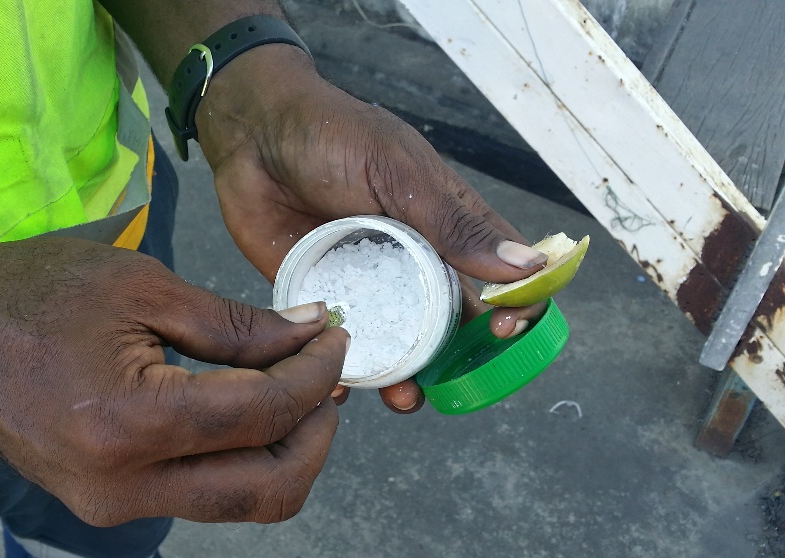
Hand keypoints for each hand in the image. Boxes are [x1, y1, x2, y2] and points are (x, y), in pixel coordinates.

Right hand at [0, 238, 348, 524]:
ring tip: (298, 386)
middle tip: (328, 372)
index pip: (262, 414)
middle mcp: (122, 486)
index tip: (335, 336)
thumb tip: (309, 331)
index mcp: (128, 423)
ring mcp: (113, 505)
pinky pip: (203, 493)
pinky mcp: (109, 503)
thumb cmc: (30, 294)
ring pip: (242, 502)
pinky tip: (251, 404)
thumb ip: (236, 323)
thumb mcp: (141, 287)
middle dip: (318, 430)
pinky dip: (244, 457)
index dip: (317, 374)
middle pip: (268, 488)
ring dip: (288, 449)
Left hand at [196, 45, 545, 411]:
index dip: (514, 309)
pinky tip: (335, 388)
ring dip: (404, 378)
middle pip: (451, 328)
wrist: (254, 134)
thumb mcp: (400, 175)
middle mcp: (412, 264)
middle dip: (457, 363)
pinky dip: (342, 373)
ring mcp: (367, 285)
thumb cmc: (333, 137)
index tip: (503, 329)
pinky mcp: (320, 298)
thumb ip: (456, 225)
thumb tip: (530, 267)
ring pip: (398, 346)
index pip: (500, 279)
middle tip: (442, 383)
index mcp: (445, 230)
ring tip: (399, 398)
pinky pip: (338, 346)